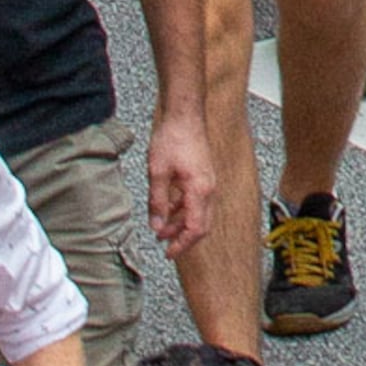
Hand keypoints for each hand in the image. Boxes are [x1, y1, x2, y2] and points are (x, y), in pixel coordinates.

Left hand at [143, 113, 215, 257]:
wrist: (184, 112)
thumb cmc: (173, 137)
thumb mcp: (158, 172)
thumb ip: (158, 202)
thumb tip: (157, 227)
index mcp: (200, 190)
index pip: (195, 229)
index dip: (181, 244)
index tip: (167, 253)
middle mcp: (209, 188)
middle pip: (201, 224)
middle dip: (182, 238)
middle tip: (164, 245)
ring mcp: (208, 181)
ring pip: (199, 213)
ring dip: (181, 224)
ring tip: (161, 228)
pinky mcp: (203, 174)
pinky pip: (197, 200)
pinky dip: (183, 210)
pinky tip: (168, 208)